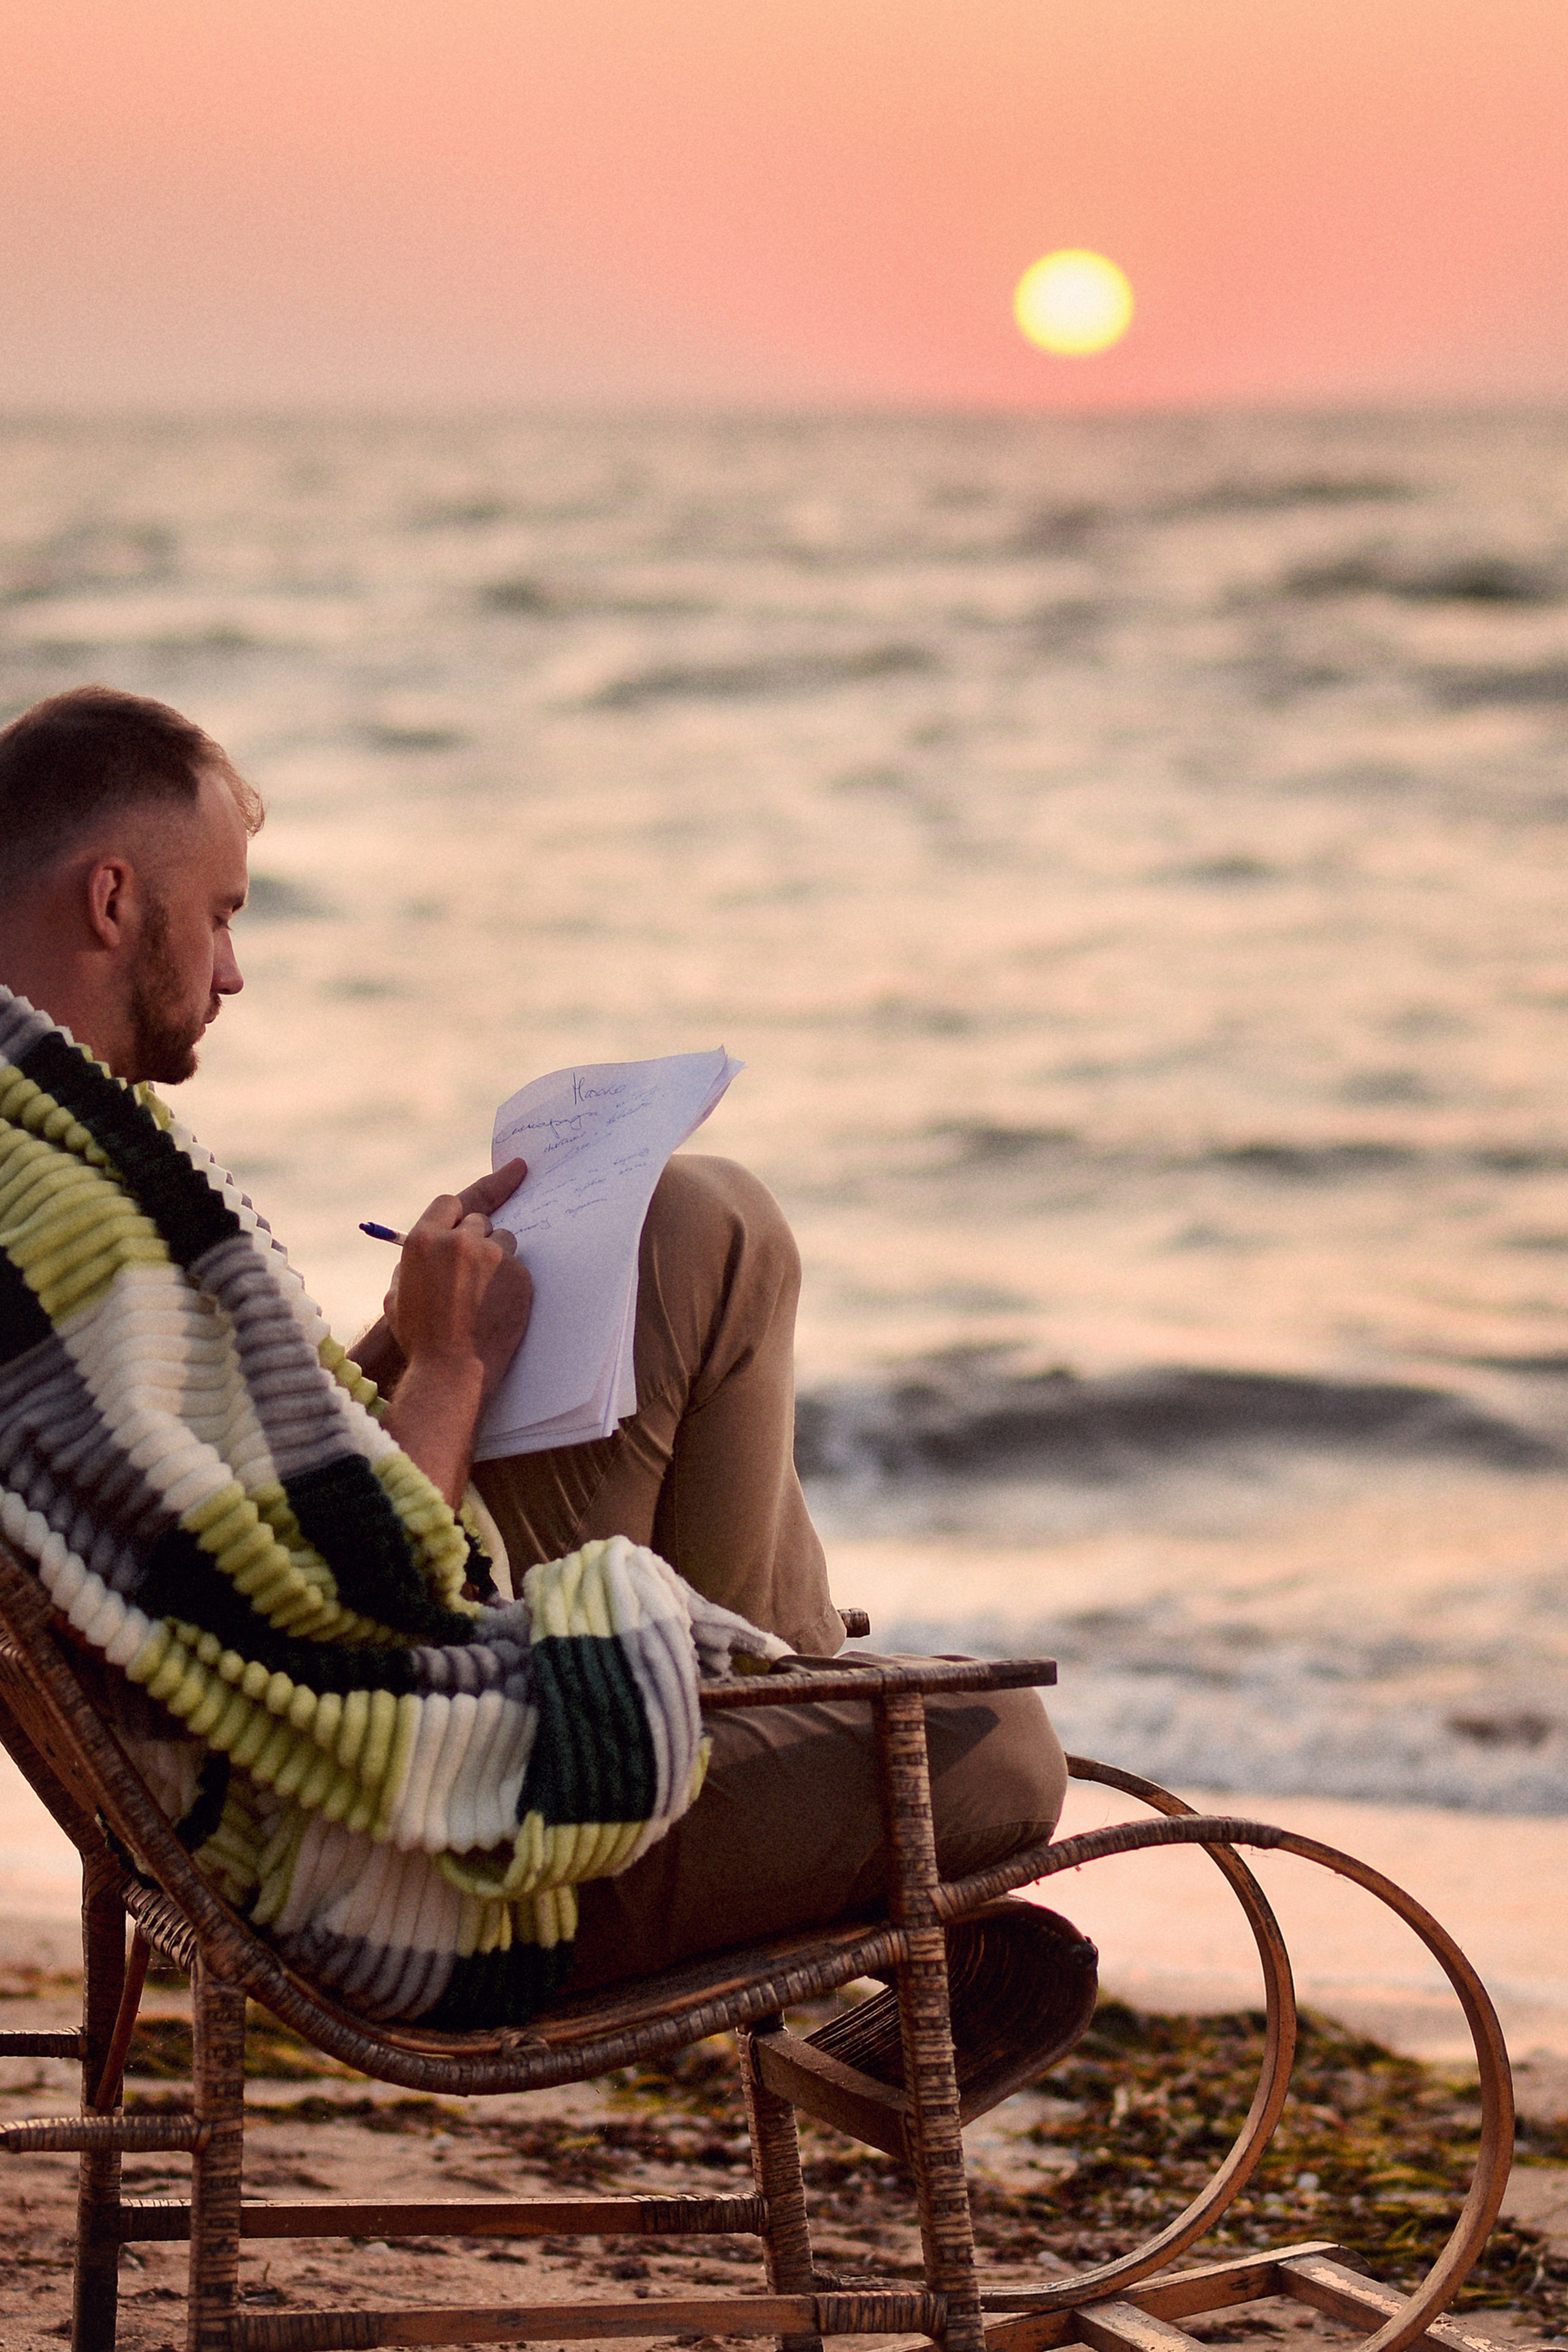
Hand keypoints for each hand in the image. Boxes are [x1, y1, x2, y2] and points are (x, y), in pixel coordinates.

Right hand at [387, 1159, 531, 1400]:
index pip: (448, 1204)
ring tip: (485, 1289)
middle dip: (475, 1238)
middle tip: (471, 1268)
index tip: (463, 1219)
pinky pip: (519, 1266)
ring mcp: (494, 1256)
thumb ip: (412, 1264)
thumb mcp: (397, 1295)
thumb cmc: (419, 1337)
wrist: (450, 1370)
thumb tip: (427, 1249)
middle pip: (478, 1220)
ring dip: (497, 1257)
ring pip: (504, 1239)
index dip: (454, 1215)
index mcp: (425, 1240)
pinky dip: (511, 1281)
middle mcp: (460, 1241)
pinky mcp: (520, 1275)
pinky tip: (499, 1304)